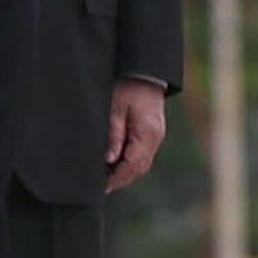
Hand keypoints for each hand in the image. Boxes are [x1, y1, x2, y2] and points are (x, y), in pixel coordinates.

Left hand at [105, 77, 170, 192]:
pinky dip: (129, 162)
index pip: (133, 165)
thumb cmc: (128, 87)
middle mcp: (155, 137)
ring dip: (125, 172)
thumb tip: (109, 160)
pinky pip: (142, 154)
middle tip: (100, 187)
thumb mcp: (115, 108)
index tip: (101, 187)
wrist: (146, 70)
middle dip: (120, 179)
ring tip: (106, 178)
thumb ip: (114, 135)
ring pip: (141, 163)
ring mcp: (156, 135)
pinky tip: (115, 164)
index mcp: (148, 133)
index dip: (116, 178)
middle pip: (139, 168)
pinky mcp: (152, 132)